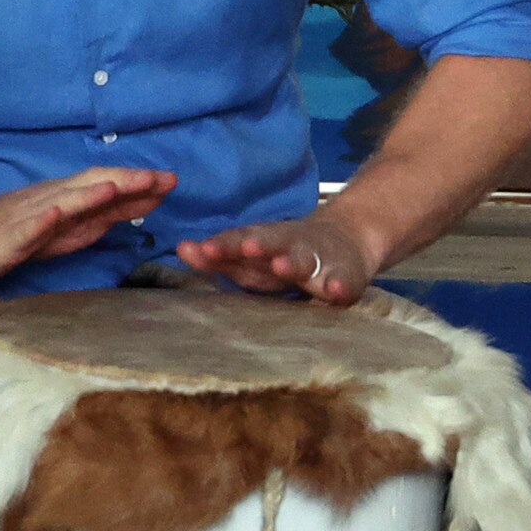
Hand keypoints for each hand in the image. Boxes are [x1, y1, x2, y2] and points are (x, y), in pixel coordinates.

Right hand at [0, 168, 174, 284]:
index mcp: (70, 199)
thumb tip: (139, 205)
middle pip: (92, 185)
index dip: (138, 183)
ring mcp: (32, 215)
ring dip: (89, 194)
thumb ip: (101, 217)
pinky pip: (28, 226)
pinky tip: (56, 213)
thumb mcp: (70, 229)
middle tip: (159, 179)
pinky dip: (43, 219)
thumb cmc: (22, 233)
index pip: (108, 185)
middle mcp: (54, 199)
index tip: (171, 181)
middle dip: (126, 182)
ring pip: (64, 201)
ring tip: (116, 188)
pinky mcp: (11, 236)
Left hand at [169, 201, 387, 304]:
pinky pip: (344, 283)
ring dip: (293, 262)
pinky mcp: (345, 277)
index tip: (200, 249)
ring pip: (304, 261)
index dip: (222, 247)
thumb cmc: (286, 255)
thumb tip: (182, 248)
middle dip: (259, 245)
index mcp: (265, 245)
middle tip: (247, 246)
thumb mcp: (254, 256)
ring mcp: (318, 262)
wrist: (348, 239)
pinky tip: (335, 291)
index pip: (239, 243)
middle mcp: (289, 248)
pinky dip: (339, 286)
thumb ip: (221, 258)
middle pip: (272, 244)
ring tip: (284, 266)